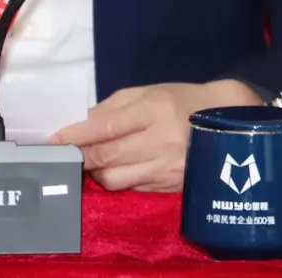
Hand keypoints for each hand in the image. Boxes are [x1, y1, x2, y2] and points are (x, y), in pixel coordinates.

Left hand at [49, 79, 263, 192]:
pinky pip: (133, 188)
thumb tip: (83, 122)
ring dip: (96, 172)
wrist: (226, 125)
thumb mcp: (149, 92)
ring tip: (92, 161)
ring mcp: (166, 168)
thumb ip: (113, 106)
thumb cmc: (182, 101)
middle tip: (66, 154)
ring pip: (116, 179)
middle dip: (81, 156)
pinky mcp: (170, 188)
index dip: (77, 135)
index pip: (106, 125)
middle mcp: (160, 141)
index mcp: (153, 110)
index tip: (54, 140)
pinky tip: (116, 170)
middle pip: (107, 155)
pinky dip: (118, 180)